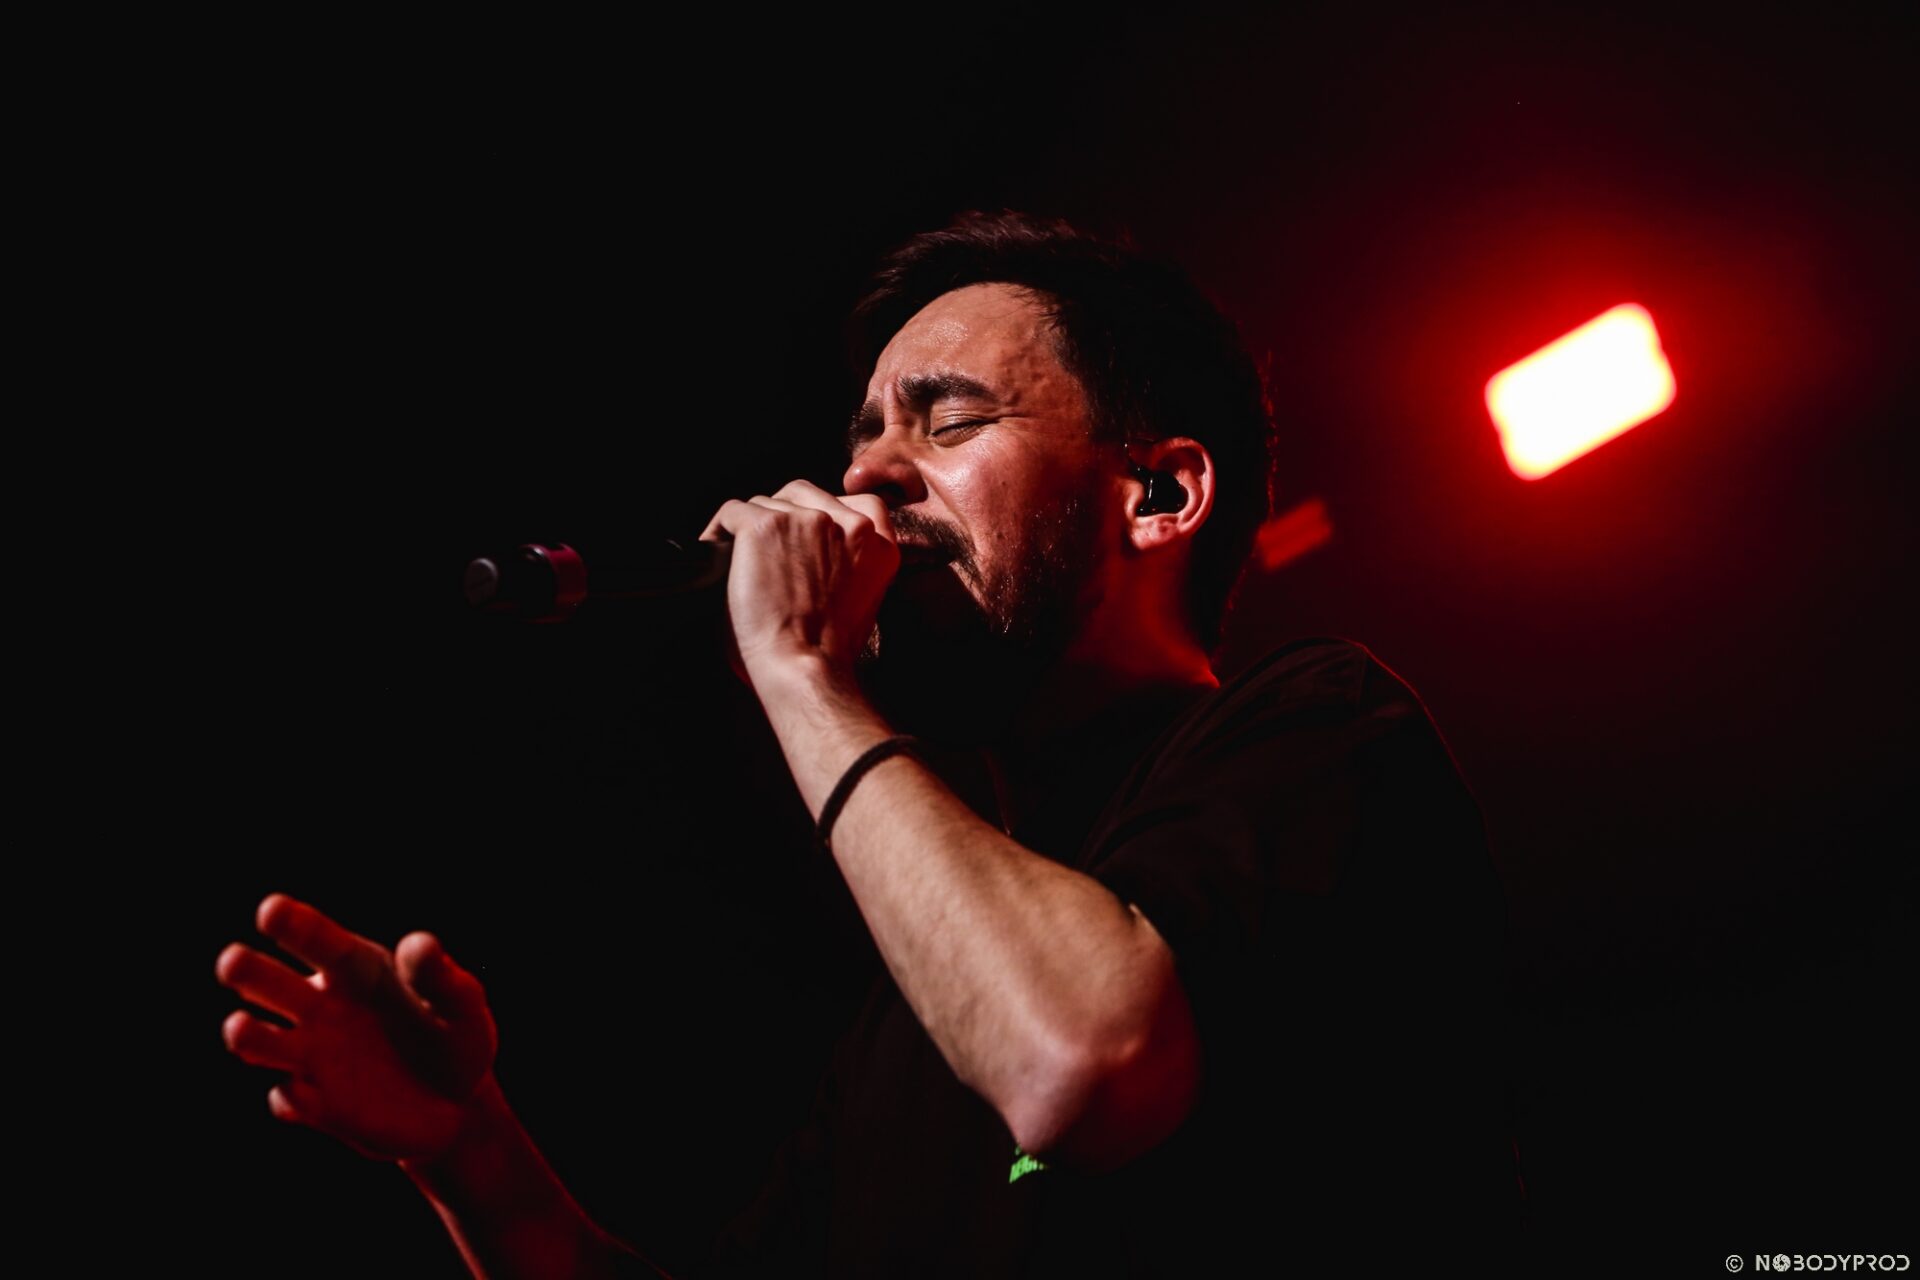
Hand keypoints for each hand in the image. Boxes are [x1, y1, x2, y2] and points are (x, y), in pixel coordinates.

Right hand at [216, 893, 499, 1162]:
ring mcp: (313, 1056)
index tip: (270, 910)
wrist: (459, 1105)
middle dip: (248, 971)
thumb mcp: (462, 1005)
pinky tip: (305, 1096)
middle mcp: (321, 1007)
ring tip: (240, 1029)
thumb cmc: (456, 1038)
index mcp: (356, 969)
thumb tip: (418, 945)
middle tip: (232, 962)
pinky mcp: (316, 1105)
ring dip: (247, 1036)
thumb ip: (439, 977)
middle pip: (269, 982)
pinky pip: (289, 1099)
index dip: (293, 923)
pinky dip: (292, 1097)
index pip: (317, 939)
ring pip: (261, 1041)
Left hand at [698, 479, 897, 681]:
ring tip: (739, 560)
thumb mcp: (863, 603)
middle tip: (766, 554)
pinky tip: (715, 554)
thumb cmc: (825, 653)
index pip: (856, 502)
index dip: (823, 513)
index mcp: (879, 544)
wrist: (803, 668)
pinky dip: (718, 531)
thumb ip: (851, 566)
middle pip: (803, 495)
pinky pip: (732, 512)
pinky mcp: (766, 524)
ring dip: (751, 529)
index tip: (805, 536)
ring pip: (766, 503)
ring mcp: (808, 519)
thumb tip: (818, 554)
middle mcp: (849, 523)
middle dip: (783, 518)